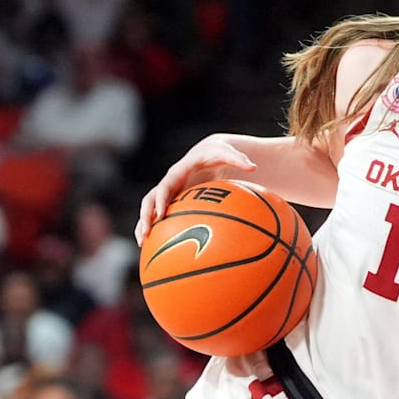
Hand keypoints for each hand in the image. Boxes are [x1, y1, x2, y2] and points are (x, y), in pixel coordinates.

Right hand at [135, 135, 256, 243]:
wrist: (207, 152)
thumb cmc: (217, 154)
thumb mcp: (227, 153)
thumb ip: (238, 159)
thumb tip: (255, 167)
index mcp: (178, 172)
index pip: (165, 186)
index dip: (161, 200)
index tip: (161, 214)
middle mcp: (169, 183)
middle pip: (150, 200)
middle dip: (146, 216)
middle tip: (146, 233)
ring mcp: (169, 192)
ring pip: (150, 210)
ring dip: (144, 225)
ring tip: (143, 245)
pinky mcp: (173, 200)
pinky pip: (160, 215)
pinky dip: (157, 228)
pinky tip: (158, 246)